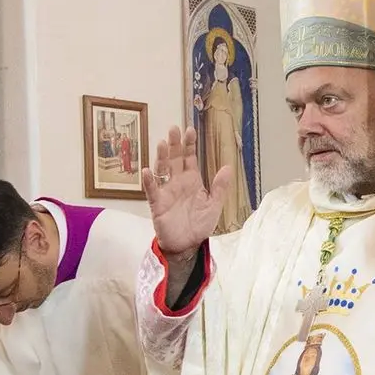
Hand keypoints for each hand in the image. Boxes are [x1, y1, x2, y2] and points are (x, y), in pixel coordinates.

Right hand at [142, 126, 231, 258]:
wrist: (187, 245)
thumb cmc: (199, 225)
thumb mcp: (214, 205)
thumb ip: (220, 187)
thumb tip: (228, 167)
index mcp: (192, 180)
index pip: (189, 157)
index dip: (189, 144)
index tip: (189, 130)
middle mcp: (177, 182)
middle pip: (174, 158)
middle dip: (174, 144)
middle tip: (173, 129)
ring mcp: (166, 191)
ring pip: (162, 170)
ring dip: (161, 157)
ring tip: (162, 144)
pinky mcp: (157, 204)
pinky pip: (152, 190)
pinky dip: (149, 181)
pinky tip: (147, 171)